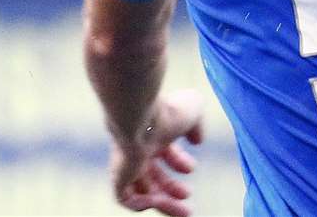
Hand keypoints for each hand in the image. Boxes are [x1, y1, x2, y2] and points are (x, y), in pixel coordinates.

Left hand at [111, 89, 204, 216]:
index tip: (191, 168)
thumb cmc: (168, 110)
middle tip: (188, 196)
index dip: (179, 162)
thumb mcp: (194, 109)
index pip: (164, 152)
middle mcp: (139, 149)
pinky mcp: (118, 177)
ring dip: (164, 203)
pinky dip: (140, 204)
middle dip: (172, 189)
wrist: (139, 115)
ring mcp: (127, 164)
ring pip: (142, 192)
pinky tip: (155, 201)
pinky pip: (125, 198)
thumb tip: (198, 141)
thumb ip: (197, 124)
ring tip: (185, 212)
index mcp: (154, 133)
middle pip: (154, 176)